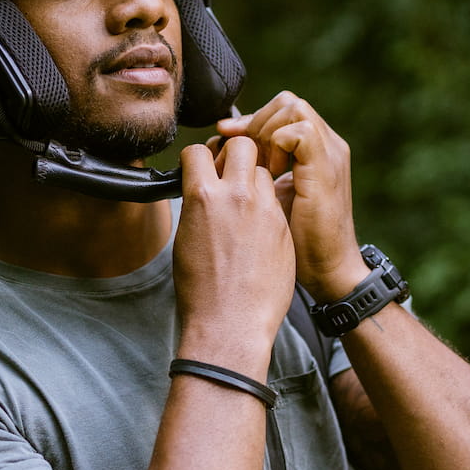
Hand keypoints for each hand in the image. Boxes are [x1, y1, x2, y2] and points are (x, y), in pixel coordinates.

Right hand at [174, 136, 295, 372]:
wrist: (232, 324)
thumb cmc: (201, 289)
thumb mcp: (185, 239)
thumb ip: (198, 206)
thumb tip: (202, 191)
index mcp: (204, 197)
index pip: (199, 150)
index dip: (199, 158)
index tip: (202, 169)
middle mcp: (237, 196)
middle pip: (242, 145)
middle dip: (234, 153)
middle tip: (230, 175)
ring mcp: (265, 210)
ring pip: (263, 171)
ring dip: (254, 179)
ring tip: (246, 205)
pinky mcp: (283, 227)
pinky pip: (276, 200)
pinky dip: (267, 205)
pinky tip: (260, 228)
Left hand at [216, 92, 367, 300]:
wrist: (327, 272)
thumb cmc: (299, 243)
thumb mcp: (273, 197)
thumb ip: (258, 171)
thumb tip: (222, 149)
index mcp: (317, 151)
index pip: (282, 110)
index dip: (251, 119)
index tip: (225, 136)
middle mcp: (329, 146)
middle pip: (287, 102)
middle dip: (256, 120)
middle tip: (240, 152)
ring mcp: (330, 154)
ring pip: (293, 108)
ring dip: (265, 131)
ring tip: (258, 164)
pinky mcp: (326, 168)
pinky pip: (298, 131)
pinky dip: (277, 145)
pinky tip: (270, 173)